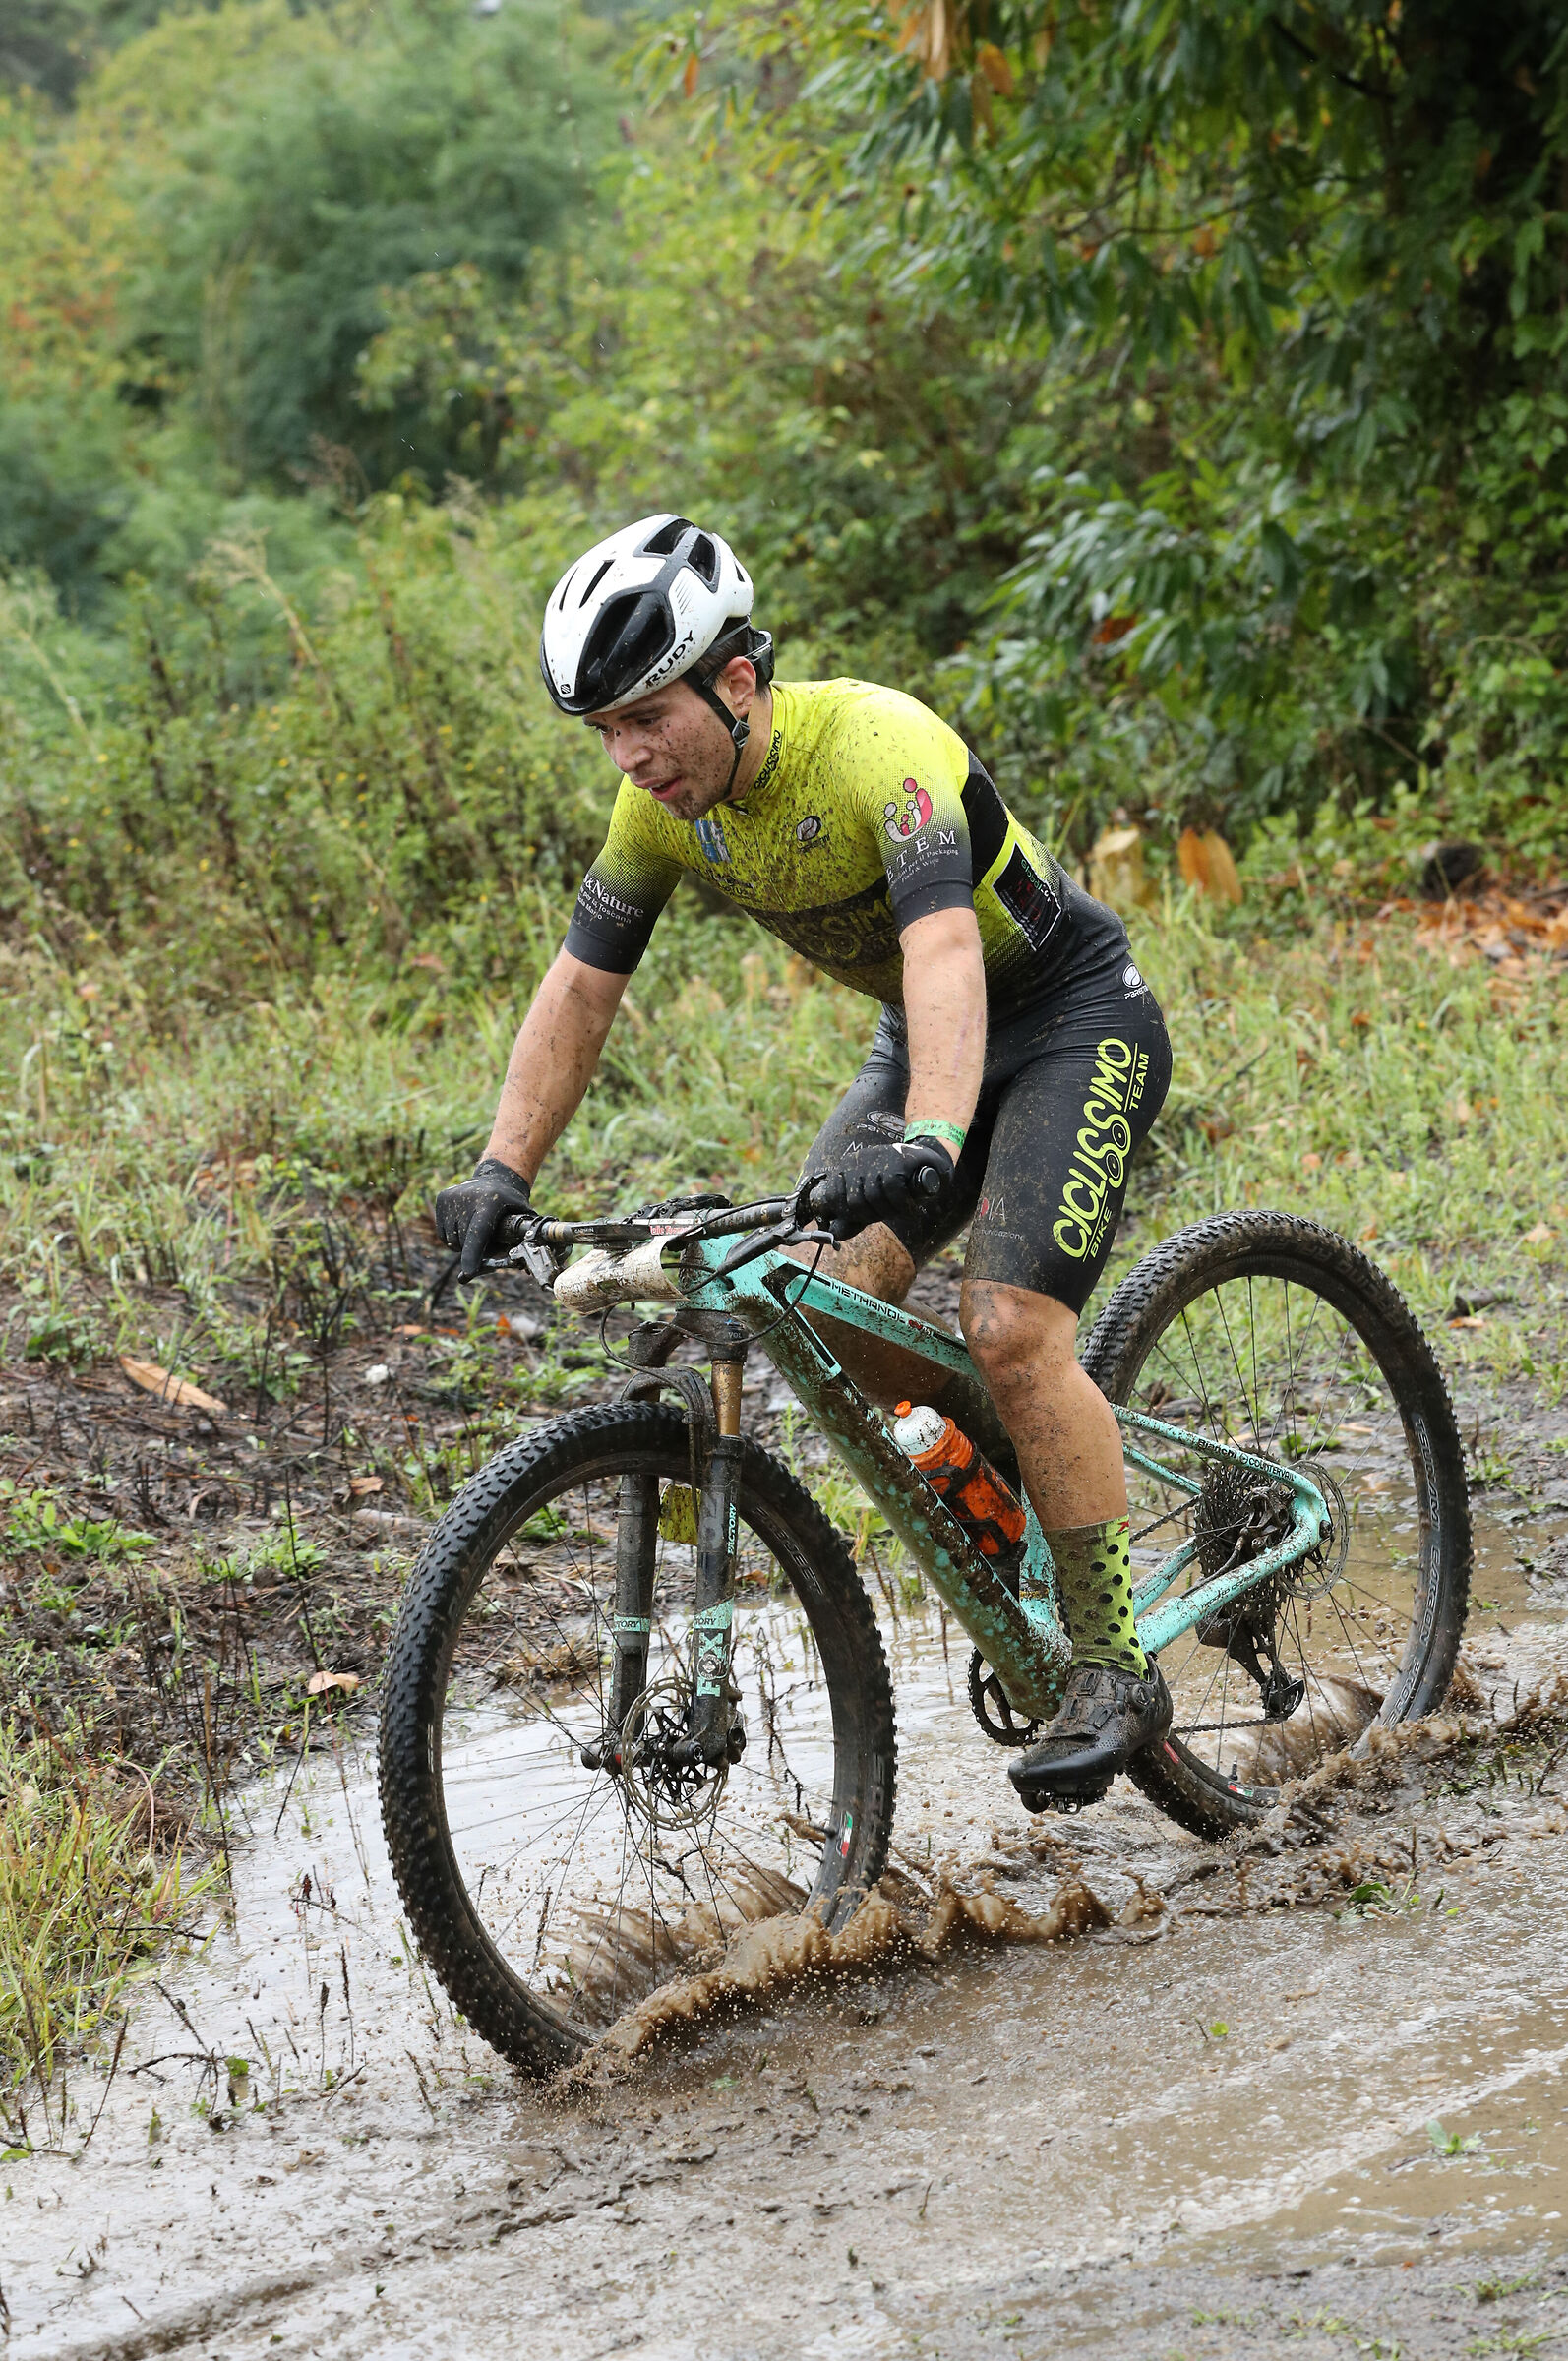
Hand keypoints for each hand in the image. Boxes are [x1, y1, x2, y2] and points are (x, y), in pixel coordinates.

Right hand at [435, 1157, 532, 1278]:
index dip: (473, 1254)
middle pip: (465, 1241)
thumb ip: (520, 1238)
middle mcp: (467, 1197)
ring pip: (452, 1241)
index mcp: (490, 1203)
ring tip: (476, 1230)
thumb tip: (524, 1267)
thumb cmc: (510, 1203)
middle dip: (475, 1250)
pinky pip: (442, 1234)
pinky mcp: (441, 1198)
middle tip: (487, 1240)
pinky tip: (464, 1225)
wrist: (495, 1177)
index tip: (468, 1272)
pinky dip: (452, 1238)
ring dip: (463, 1245)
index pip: (478, 1233)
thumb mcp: (521, 1215)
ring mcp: (452, 1197)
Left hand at [811, 1136, 953, 1243]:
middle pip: (854, 1202)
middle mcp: (856, 1160)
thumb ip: (853, 1216)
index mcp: (845, 1168)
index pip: (833, 1198)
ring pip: (873, 1197)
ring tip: (900, 1209)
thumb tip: (835, 1234)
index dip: (851, 1215)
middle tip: (888, 1213)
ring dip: (889, 1211)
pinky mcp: (896, 1160)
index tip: (868, 1216)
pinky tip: (908, 1206)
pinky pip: (893, 1190)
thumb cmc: (895, 1185)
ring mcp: (876, 1158)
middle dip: (873, 1215)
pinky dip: (901, 1204)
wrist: (929, 1165)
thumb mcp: (870, 1199)